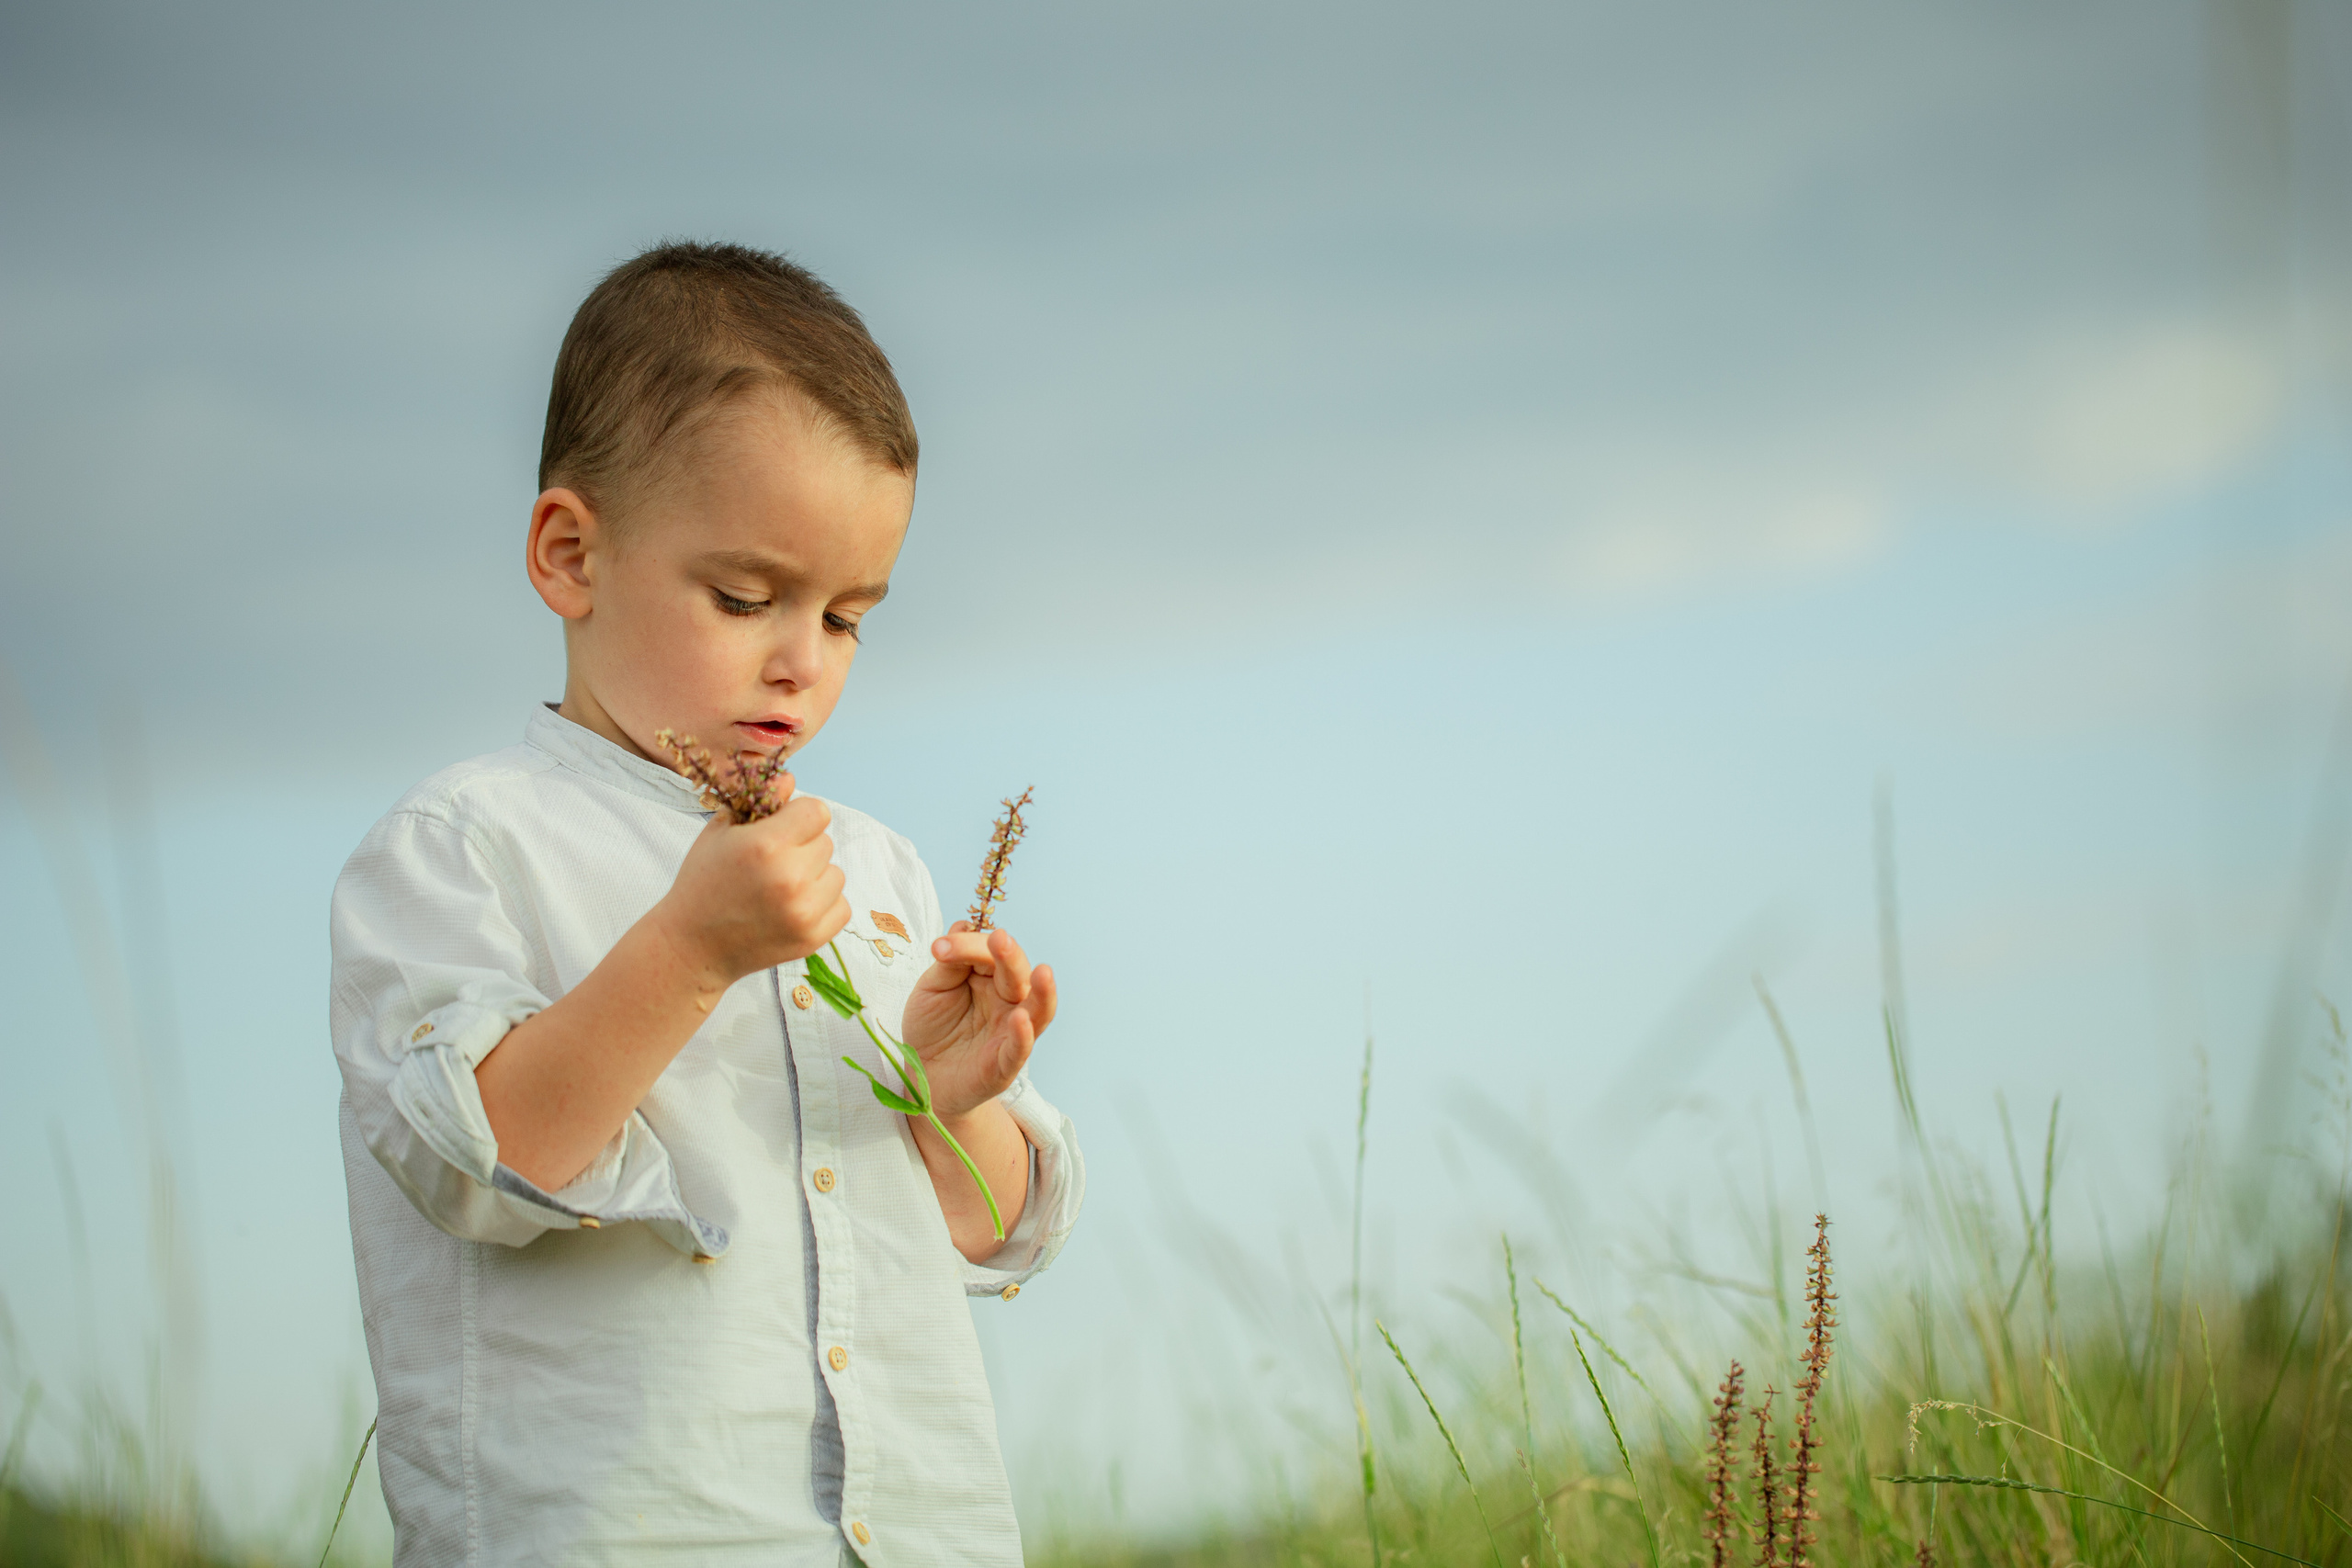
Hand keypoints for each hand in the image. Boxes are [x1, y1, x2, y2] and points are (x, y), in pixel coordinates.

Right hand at [648, 778, 850, 991]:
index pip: (818, 811)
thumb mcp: (721, 832)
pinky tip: (791, 908)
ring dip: (815, 877)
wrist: (692, 945)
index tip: (783, 829)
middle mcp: (790, 877)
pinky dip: (823, 905)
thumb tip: (791, 779)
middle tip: (771, 865)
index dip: (800, 817)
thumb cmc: (704, 881)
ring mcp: (804, 911)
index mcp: (766, 845)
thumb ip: (760, 801)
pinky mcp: (813, 937)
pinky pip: (842, 906)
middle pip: (826, 842)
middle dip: (802, 847)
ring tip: (779, 889)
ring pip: (836, 874)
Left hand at [901, 923, 1056, 1118]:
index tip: (939, 948)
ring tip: (1044, 973)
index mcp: (991, 978)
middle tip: (998, 938)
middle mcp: (1008, 1002)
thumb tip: (963, 925)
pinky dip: (1023, 1035)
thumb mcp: (932, 989)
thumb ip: (950, 963)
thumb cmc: (933, 1027)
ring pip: (1038, 1010)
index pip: (990, 953)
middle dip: (1010, 956)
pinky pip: (1020, 1049)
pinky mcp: (1004, 1065)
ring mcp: (1010, 1033)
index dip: (969, 945)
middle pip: (1018, 974)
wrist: (923, 1075)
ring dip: (1043, 992)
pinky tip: (1020, 1020)